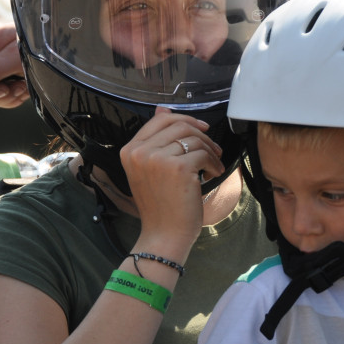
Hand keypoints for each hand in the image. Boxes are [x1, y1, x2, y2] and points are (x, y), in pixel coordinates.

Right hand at [120, 107, 225, 250]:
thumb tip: (163, 109)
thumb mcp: (150, 169)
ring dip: (210, 150)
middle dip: (201, 135)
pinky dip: (214, 163)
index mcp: (129, 150)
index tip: (200, 129)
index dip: (184, 120)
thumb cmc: (160, 205)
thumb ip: (156, 140)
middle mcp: (140, 152)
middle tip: (213, 148)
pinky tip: (213, 174)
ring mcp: (158, 159)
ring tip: (213, 165)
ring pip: (194, 139)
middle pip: (179, 126)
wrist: (164, 235)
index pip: (159, 120)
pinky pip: (204, 153)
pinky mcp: (178, 168)